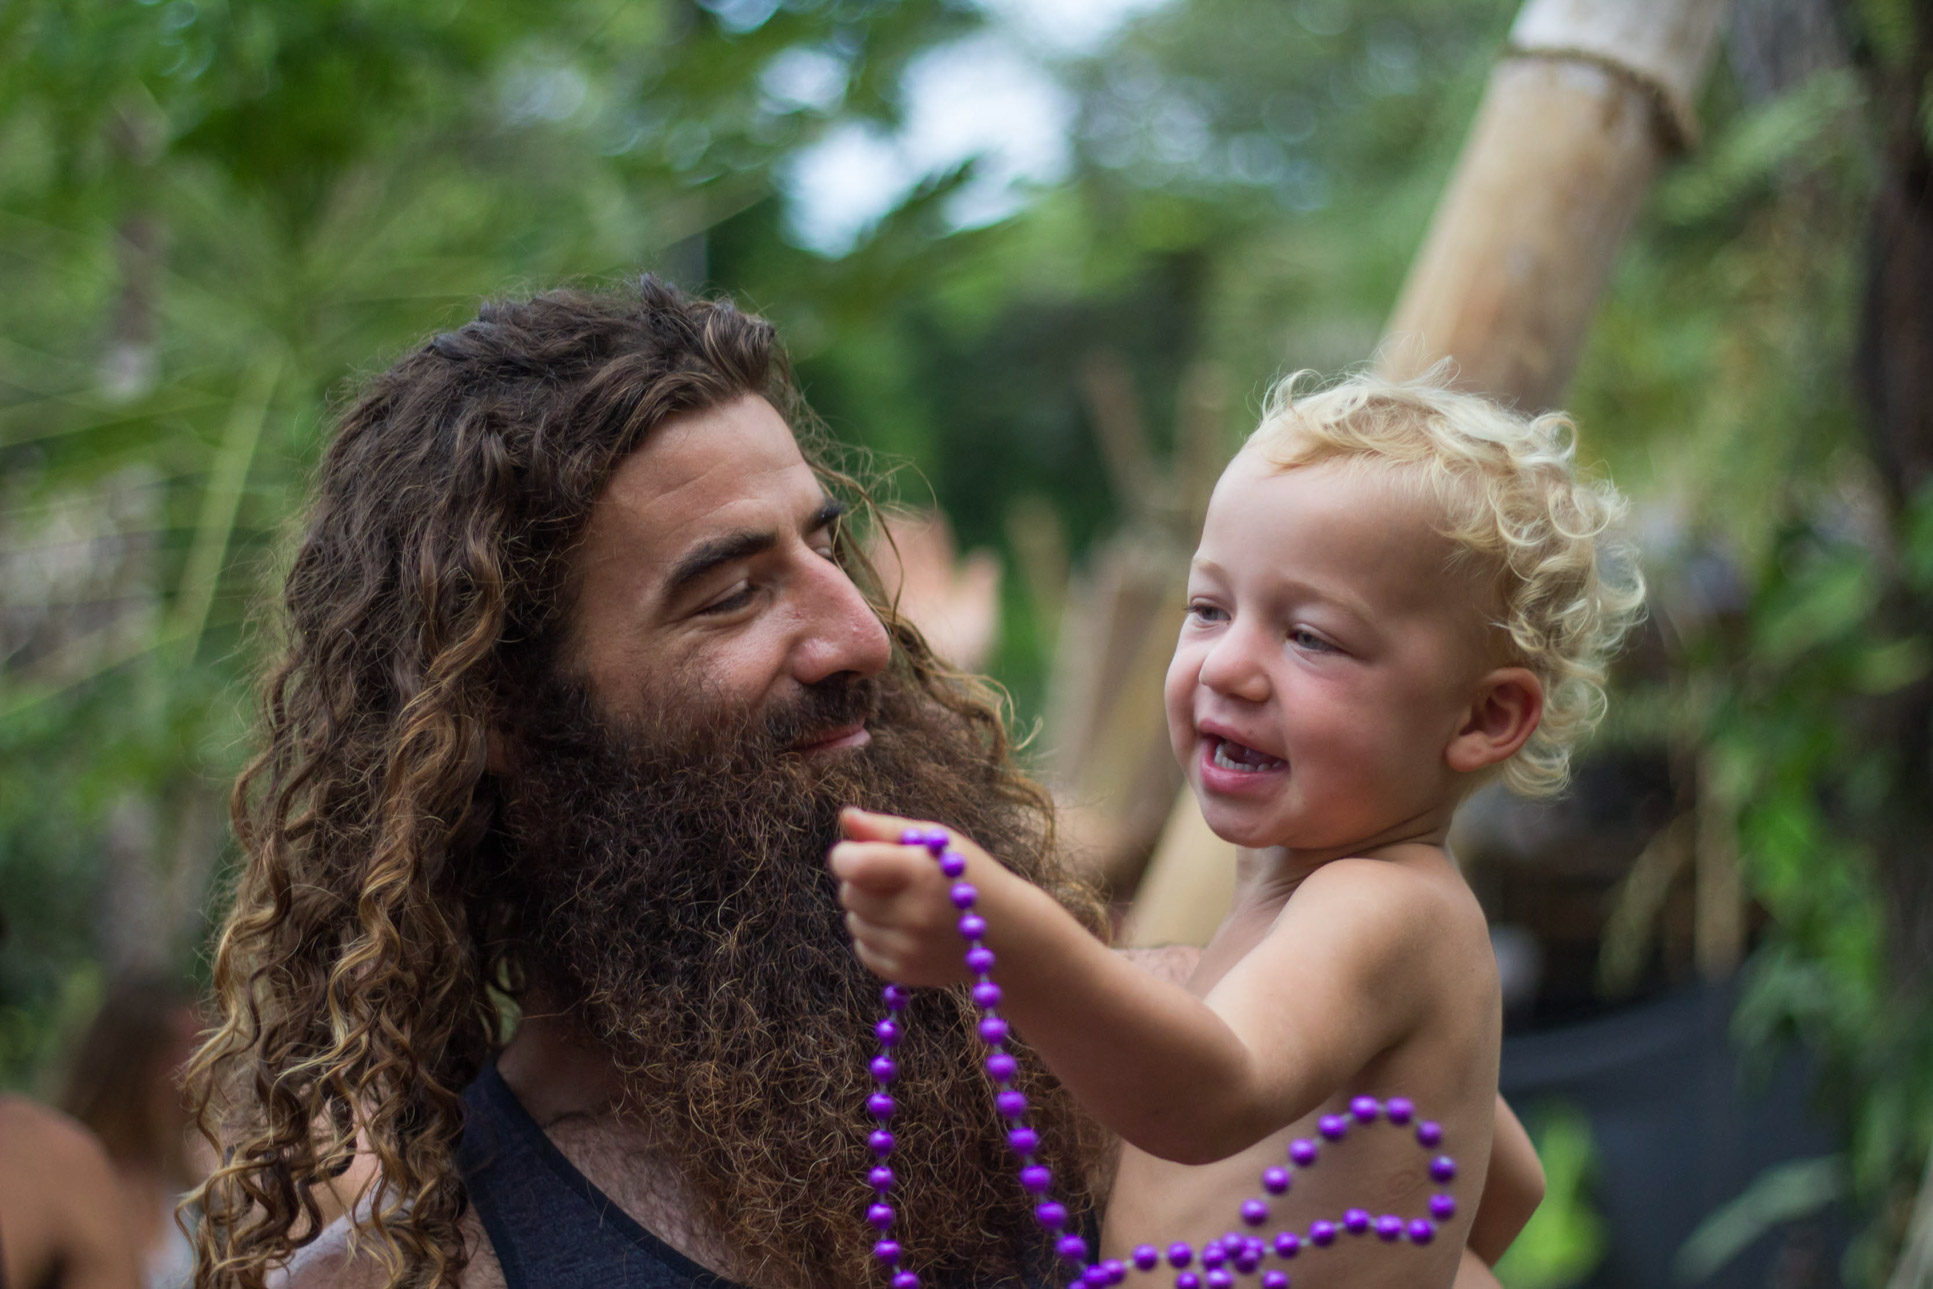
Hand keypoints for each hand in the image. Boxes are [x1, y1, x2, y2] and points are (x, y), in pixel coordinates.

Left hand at [829, 807, 1005, 987]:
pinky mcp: (903, 972)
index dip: (846, 855)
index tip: (860, 852)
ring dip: (869, 910)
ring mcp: (907, 949)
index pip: (852, 865)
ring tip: (905, 903)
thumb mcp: (938, 840)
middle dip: (863, 882)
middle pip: (849, 893)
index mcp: (921, 873)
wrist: (1009, 934)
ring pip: (853, 921)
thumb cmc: (970, 875)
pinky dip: (875, 936)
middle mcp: (913, 915)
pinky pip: (863, 948)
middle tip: (895, 878)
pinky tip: (905, 927)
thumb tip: (846, 817)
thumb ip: (886, 828)